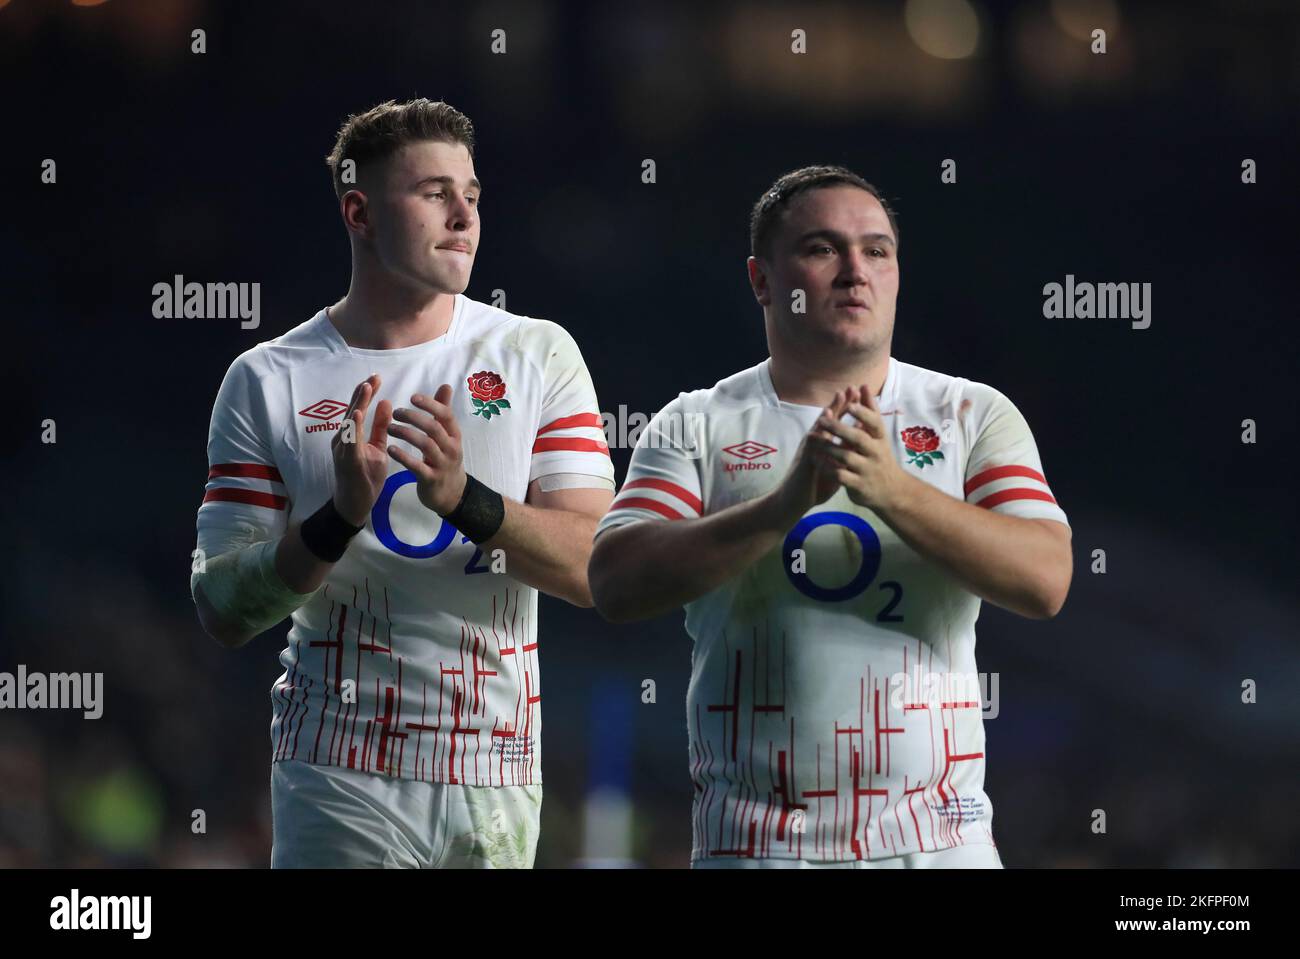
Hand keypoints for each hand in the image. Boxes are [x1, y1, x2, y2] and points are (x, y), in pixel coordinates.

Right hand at [331, 374, 394, 525]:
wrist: (355, 506)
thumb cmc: (365, 477)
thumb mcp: (377, 448)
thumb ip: (380, 427)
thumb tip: (386, 402)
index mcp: (350, 436)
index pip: (358, 409)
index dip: (366, 393)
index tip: (376, 377)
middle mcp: (343, 440)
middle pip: (351, 411)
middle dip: (361, 393)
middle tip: (373, 376)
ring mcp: (342, 450)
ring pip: (348, 423)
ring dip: (356, 404)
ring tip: (366, 388)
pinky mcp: (346, 461)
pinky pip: (348, 442)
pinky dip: (353, 427)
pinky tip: (357, 415)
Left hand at [386, 384, 467, 514]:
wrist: (451, 494)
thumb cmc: (445, 459)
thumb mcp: (448, 436)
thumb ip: (443, 411)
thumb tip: (445, 386)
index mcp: (454, 435)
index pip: (446, 415)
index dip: (430, 405)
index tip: (413, 397)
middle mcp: (451, 448)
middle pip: (434, 428)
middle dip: (414, 418)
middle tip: (395, 413)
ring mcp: (442, 464)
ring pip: (426, 445)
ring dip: (406, 434)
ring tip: (389, 428)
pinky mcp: (431, 479)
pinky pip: (417, 467)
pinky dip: (404, 457)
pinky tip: (391, 449)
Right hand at [765, 390, 850, 525]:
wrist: (792, 502)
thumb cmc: (813, 486)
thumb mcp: (833, 468)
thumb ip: (842, 455)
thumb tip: (857, 447)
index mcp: (823, 445)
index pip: (837, 423)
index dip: (848, 410)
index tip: (860, 395)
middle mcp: (815, 443)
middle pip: (829, 419)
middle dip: (840, 403)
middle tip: (851, 387)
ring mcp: (808, 450)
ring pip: (820, 427)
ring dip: (830, 412)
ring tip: (840, 397)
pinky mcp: (804, 460)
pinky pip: (812, 444)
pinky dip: (819, 432)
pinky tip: (824, 424)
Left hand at [811, 384, 908, 511]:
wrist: (892, 492)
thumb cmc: (880, 456)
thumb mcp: (878, 435)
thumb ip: (869, 411)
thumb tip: (862, 385)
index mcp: (880, 439)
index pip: (875, 423)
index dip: (864, 413)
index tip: (851, 403)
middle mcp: (876, 454)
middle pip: (858, 439)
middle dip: (840, 428)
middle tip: (822, 419)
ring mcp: (867, 470)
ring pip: (846, 457)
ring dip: (828, 447)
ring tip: (812, 438)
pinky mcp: (859, 486)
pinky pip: (841, 476)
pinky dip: (828, 468)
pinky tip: (816, 460)